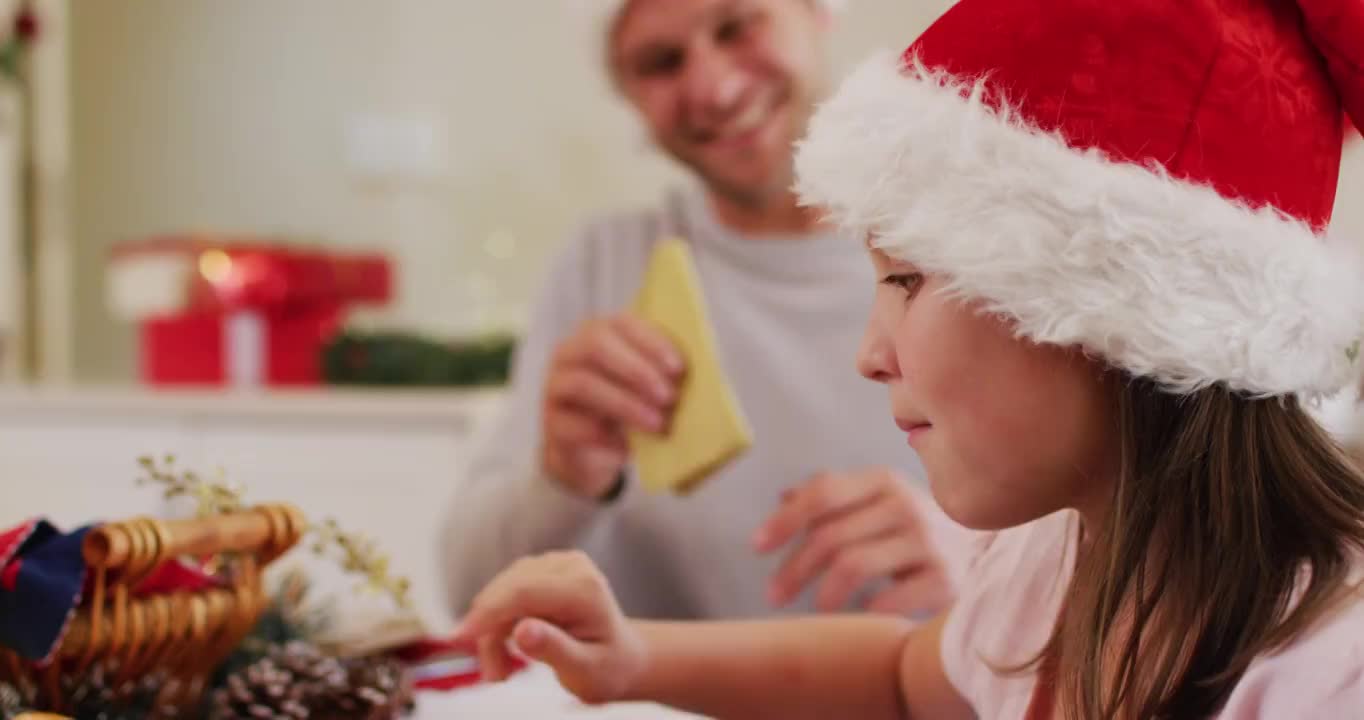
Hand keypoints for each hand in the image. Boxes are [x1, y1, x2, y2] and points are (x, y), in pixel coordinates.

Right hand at [453, 551, 647, 704]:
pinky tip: (507, 648)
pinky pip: (506, 591)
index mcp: (585, 589)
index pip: (523, 592)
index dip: (487, 613)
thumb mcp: (585, 671)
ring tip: (503, 670)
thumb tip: (522, 630)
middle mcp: (571, 566)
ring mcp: (556, 563)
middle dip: (489, 632)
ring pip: (502, 591)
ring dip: (492, 631)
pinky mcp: (543, 568)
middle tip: (493, 675)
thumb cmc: (606, 667)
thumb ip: (555, 650)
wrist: (620, 657)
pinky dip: (499, 621)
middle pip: (508, 590)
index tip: (459, 638)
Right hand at [540, 314, 684, 498]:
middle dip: (637, 370)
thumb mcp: (642, 388)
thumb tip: (689, 382)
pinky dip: (605, 436)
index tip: (678, 367)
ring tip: (656, 424)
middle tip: (669, 396)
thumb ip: (660, 376)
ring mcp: (555, 387)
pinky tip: (627, 447)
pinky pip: (574, 424)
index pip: (621, 323)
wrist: (591, 450)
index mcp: (598, 333)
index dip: (651, 342)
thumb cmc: (624, 408)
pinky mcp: (552, 422)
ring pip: (584, 384)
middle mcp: (570, 353)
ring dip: (626, 404)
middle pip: (596, 345)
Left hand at [753, 468, 952, 615]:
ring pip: (854, 566)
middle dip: (794, 569)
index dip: (784, 520)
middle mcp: (905, 504)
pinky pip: (893, 598)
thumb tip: (783, 497)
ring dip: (825, 593)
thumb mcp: (878, 502)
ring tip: (816, 607)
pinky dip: (868, 609)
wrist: (987, 552)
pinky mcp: (946, 577)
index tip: (755, 547)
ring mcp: (927, 540)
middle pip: (830, 536)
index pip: (823, 493)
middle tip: (773, 595)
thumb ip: (834, 499)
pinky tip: (860, 616)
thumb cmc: (917, 528)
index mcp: (882, 481)